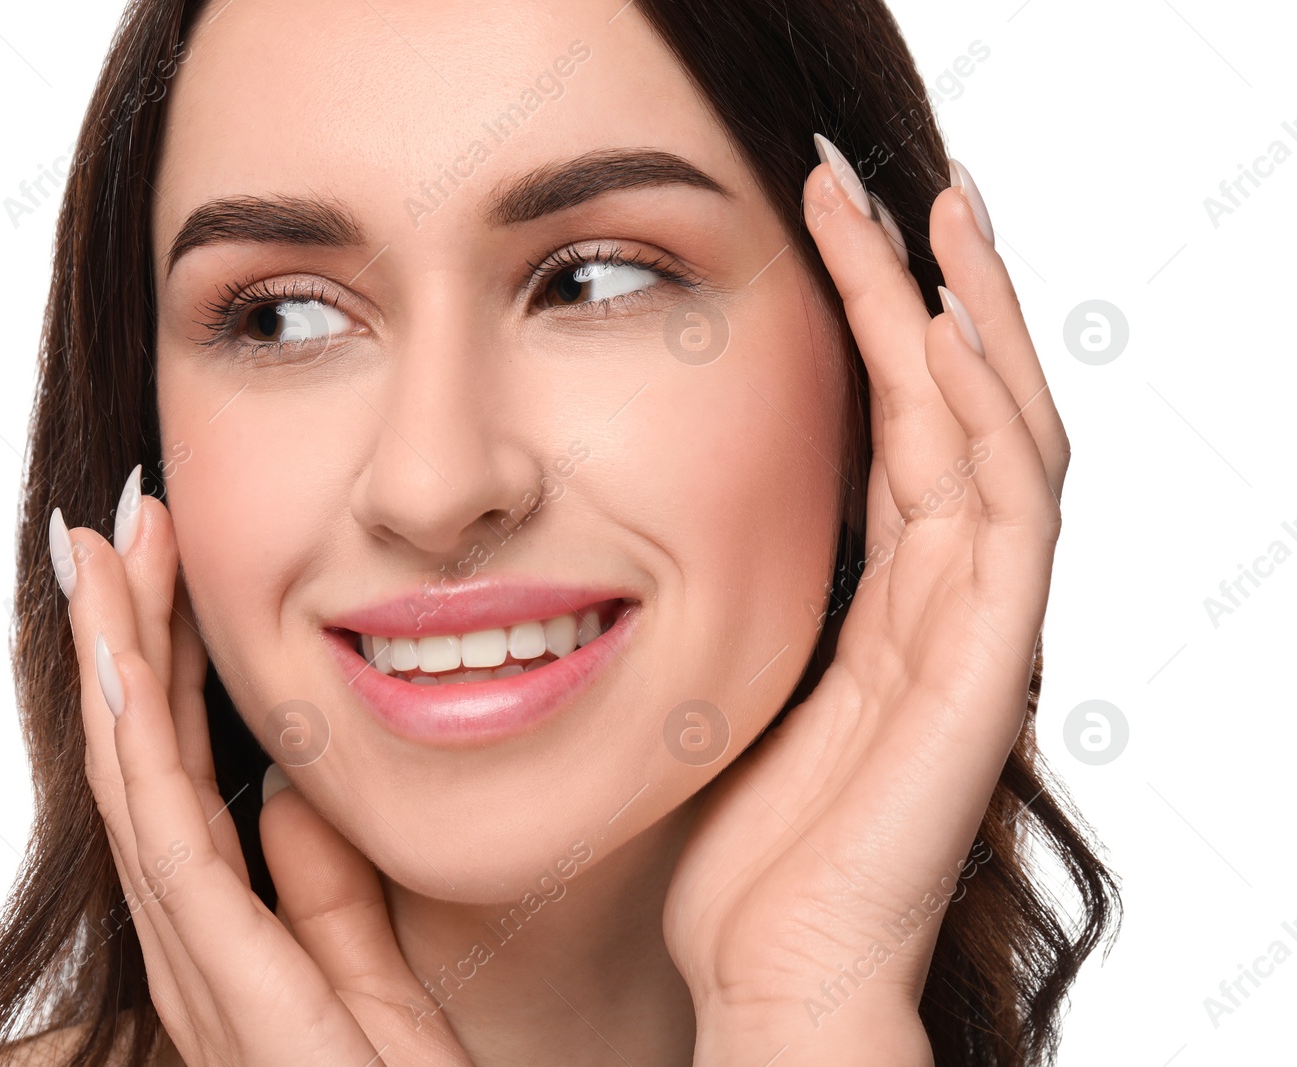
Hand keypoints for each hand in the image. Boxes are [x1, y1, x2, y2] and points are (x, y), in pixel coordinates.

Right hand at [52, 488, 472, 1065]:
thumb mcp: (371, 971)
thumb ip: (322, 888)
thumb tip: (288, 790)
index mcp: (227, 930)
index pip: (176, 773)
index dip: (157, 666)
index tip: (159, 565)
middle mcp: (192, 945)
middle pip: (137, 765)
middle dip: (120, 640)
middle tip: (114, 528)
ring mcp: (199, 972)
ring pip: (135, 791)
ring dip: (114, 669)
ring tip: (103, 561)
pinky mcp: (231, 994)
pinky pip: (172, 857)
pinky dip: (138, 760)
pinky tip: (123, 676)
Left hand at [664, 144, 1068, 1063]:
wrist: (775, 977)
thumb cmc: (739, 856)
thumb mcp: (727, 698)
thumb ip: (737, 613)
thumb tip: (654, 537)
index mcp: (884, 609)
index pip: (900, 435)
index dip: (877, 331)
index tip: (831, 235)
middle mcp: (944, 604)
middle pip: (962, 409)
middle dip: (931, 290)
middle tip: (891, 183)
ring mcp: (974, 633)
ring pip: (996, 435)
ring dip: (962, 316)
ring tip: (930, 208)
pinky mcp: (984, 671)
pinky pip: (1000, 514)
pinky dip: (980, 416)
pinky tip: (941, 329)